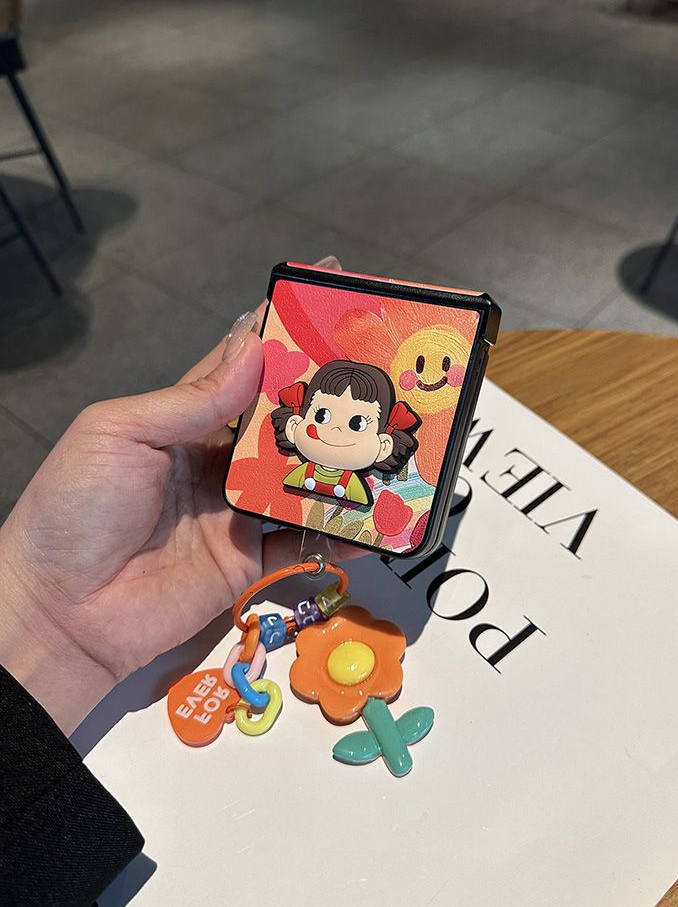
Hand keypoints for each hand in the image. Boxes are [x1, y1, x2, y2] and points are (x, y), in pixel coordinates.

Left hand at [0, 257, 356, 734]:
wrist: (60, 611)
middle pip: (286, 422)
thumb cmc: (76, 508)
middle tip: (379, 372)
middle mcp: (219, 461)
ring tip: (388, 444)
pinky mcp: (247, 562)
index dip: (281, 332)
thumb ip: (192, 400)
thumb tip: (255, 352)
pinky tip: (370, 524)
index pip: (243, 365)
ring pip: (302, 480)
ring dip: (342, 464)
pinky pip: (301, 545)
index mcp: (185, 420)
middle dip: (329, 397)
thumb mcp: (120, 433)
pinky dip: (337, 537)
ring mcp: (237, 512)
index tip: (324, 296)